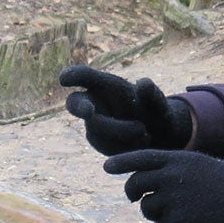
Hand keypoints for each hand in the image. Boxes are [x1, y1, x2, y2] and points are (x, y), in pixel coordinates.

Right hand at [61, 65, 191, 153]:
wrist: (159, 136)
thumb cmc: (155, 112)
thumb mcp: (159, 104)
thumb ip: (153, 95)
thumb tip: (143, 83)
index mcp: (105, 85)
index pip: (84, 76)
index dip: (72, 76)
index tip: (63, 79)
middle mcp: (94, 102)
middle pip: (75, 103)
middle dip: (79, 107)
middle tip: (89, 111)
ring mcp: (93, 123)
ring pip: (96, 130)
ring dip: (122, 133)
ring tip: (146, 133)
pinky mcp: (98, 141)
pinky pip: (105, 147)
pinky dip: (125, 146)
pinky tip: (141, 143)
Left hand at [103, 150, 223, 222]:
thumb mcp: (206, 167)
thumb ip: (178, 171)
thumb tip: (154, 182)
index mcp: (180, 159)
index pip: (141, 158)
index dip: (122, 162)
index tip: (107, 167)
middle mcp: (171, 175)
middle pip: (135, 184)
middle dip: (133, 192)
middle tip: (137, 198)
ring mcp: (173, 198)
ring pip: (147, 208)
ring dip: (156, 212)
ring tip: (183, 212)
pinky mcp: (177, 221)